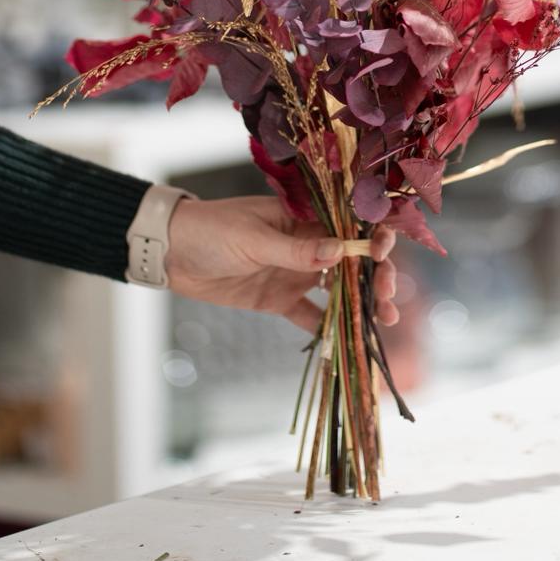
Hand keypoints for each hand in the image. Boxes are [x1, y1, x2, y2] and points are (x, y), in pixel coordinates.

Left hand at [166, 195, 397, 334]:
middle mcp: (306, 245)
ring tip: (386, 320)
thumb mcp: (252, 237)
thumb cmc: (211, 230)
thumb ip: (294, 250)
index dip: (372, 238)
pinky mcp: (278, 300)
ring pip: (339, 289)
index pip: (348, 226)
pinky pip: (309, 316)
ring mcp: (293, 273)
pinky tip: (350, 342)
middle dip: (376, 276)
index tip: (385, 254)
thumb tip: (341, 251)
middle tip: (389, 296)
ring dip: (363, 303)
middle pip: (352, 261)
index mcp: (302, 218)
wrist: (170, 251)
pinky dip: (329, 329)